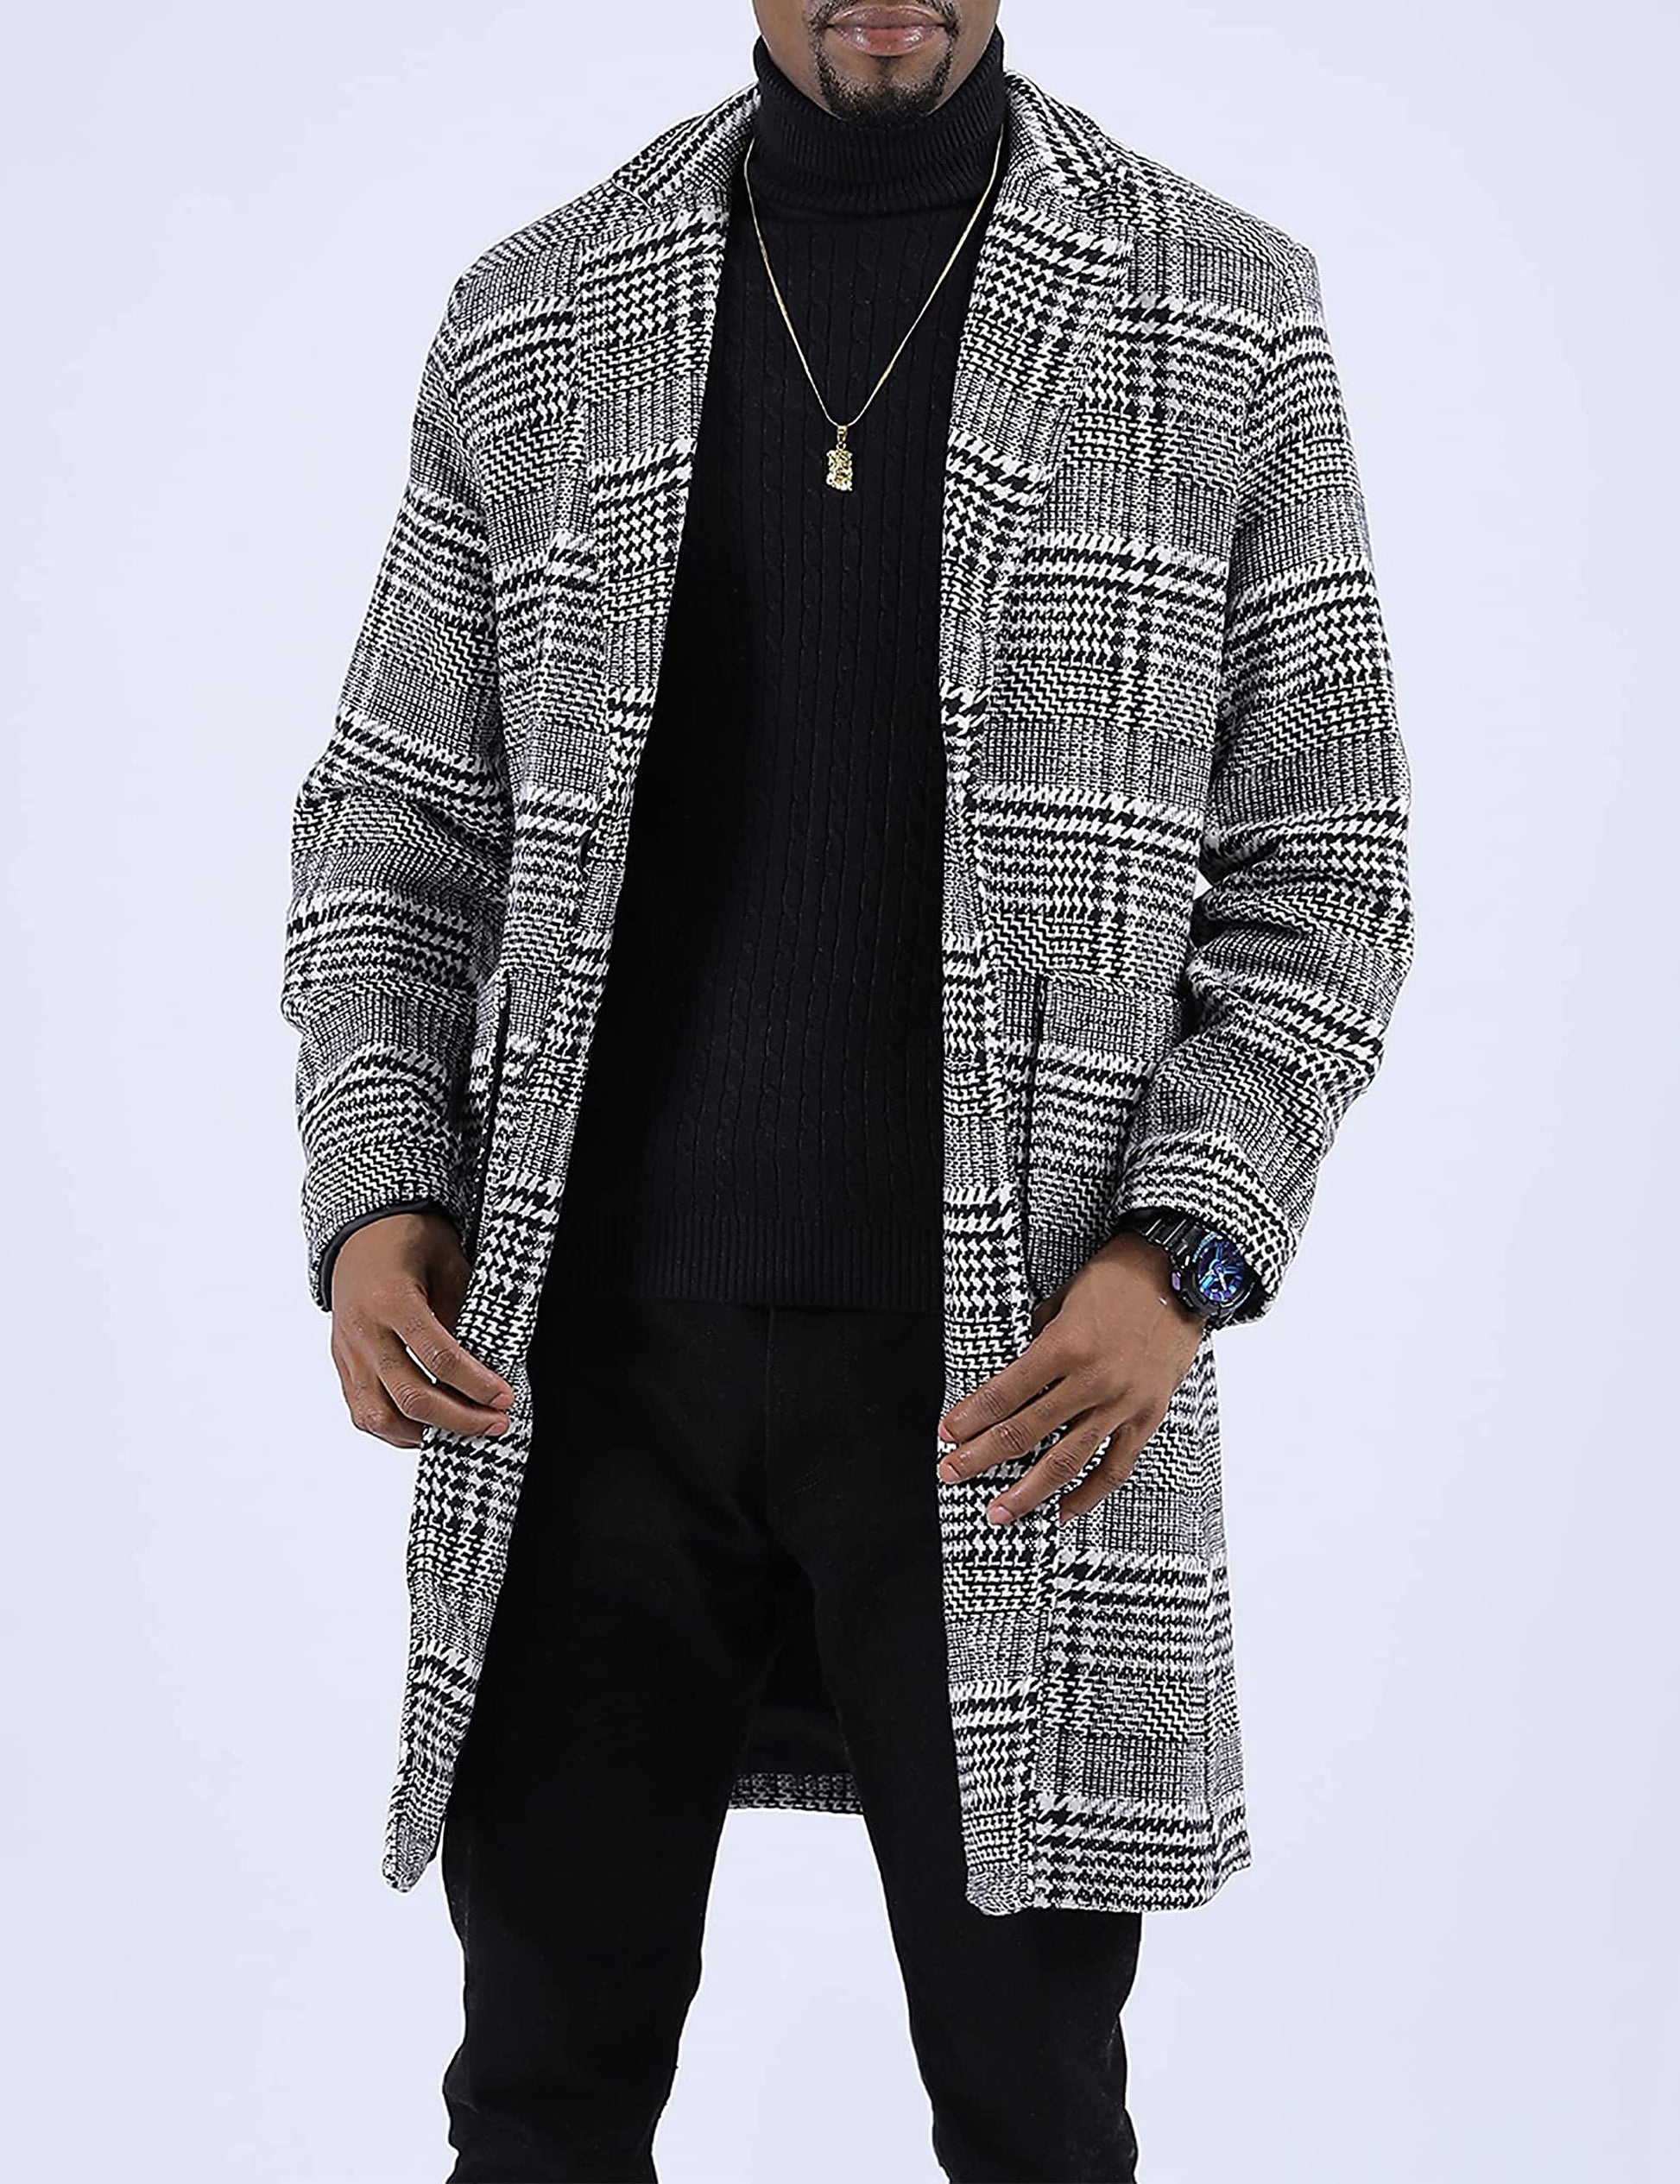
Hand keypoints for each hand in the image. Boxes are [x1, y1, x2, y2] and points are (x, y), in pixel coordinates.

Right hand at [329, 1211, 514, 1447]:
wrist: (360, 1232)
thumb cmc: (410, 1241)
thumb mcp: (449, 1262)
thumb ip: (464, 1311)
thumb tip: (488, 1364)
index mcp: (393, 1301)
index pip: (439, 1357)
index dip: (476, 1384)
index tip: (505, 1398)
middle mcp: (364, 1332)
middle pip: (411, 1397)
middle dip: (460, 1419)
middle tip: (496, 1424)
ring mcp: (348, 1353)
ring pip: (380, 1416)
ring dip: (426, 1434)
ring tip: (464, 1433)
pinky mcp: (343, 1365)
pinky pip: (363, 1414)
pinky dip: (396, 1431)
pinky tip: (427, 1430)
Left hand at [936, 1229, 1205, 1525]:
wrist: (1179, 1273)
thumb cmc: (1119, 1278)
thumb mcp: (1064, 1298)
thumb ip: (1039, 1339)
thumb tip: (1016, 1373)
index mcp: (1064, 1346)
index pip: (1003, 1394)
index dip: (969, 1418)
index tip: (947, 1434)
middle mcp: (1092, 1380)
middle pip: (1024, 1432)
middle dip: (981, 1457)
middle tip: (951, 1473)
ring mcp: (1122, 1403)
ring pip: (1067, 1460)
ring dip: (1028, 1491)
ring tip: (1000, 1512)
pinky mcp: (1148, 1415)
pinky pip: (1116, 1466)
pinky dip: (1089, 1493)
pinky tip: (1064, 1509)